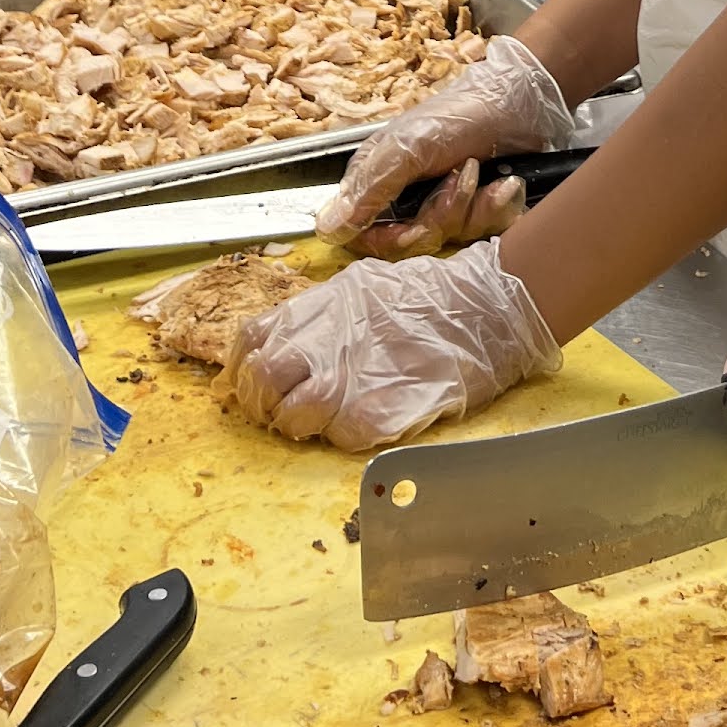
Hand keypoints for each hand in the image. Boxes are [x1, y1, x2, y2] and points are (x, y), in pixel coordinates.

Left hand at [223, 240, 559, 449]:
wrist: (484, 307)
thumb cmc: (431, 297)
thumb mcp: (361, 288)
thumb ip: (320, 317)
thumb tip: (285, 345)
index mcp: (318, 307)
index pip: (250, 342)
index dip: (242, 369)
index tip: (249, 384)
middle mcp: (323, 342)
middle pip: (260, 383)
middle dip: (263, 406)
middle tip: (283, 413)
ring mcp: (348, 381)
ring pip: (292, 418)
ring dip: (302, 427)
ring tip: (327, 421)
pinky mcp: (375, 415)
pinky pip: (341, 439)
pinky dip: (347, 437)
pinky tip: (367, 421)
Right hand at [318, 36, 575, 249]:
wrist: (516, 104)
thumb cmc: (455, 117)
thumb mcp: (407, 148)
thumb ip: (370, 190)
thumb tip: (326, 229)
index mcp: (379, 182)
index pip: (365, 236)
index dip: (388, 241)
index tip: (412, 231)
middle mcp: (408, 199)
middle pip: (414, 243)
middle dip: (443, 215)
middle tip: (459, 180)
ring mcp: (445, 207)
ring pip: (452, 239)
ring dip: (473, 207)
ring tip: (481, 172)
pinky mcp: (478, 211)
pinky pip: (485, 233)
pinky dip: (497, 207)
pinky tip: (504, 182)